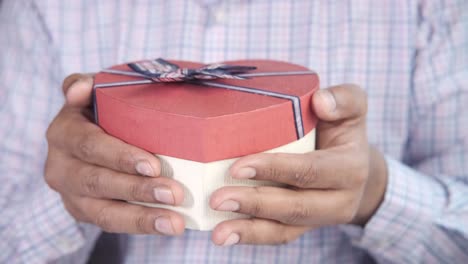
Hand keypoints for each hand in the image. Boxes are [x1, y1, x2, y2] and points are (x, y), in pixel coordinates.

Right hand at [45, 74, 184, 234]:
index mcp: (63, 132)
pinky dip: (140, 226)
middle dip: (137, 190)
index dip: (120, 157)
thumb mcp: (96, 91)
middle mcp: (60, 166)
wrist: (94, 134)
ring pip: (103, 212)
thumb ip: (88, 84)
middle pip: (97, 181)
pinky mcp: (85, 212)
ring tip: (175, 222)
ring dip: (142, 218)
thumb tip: (78, 88)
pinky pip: (111, 224)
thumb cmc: (104, 111)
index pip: (89, 145)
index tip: (153, 165)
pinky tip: (168, 225)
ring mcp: (71, 194)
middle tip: (175, 193)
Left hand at [210, 84, 387, 245]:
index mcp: (350, 168)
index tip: (238, 167)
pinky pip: (280, 236)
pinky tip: (226, 235)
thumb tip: (320, 102)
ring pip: (286, 230)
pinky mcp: (306, 227)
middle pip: (296, 207)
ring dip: (249, 230)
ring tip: (218, 233)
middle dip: (255, 204)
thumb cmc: (343, 130)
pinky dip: (252, 236)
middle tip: (217, 199)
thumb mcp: (352, 109)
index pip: (310, 170)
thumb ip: (344, 99)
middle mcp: (341, 200)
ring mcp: (322, 218)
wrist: (356, 166)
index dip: (275, 170)